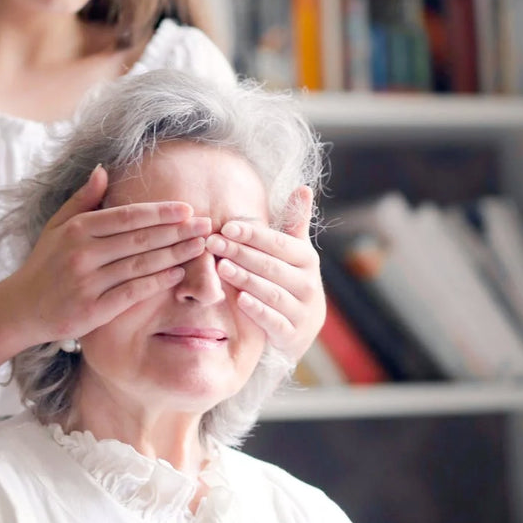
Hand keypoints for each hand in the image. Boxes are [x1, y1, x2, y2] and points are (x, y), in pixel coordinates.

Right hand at [6, 165, 211, 345]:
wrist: (21, 309)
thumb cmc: (44, 264)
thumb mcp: (57, 227)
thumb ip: (82, 199)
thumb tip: (104, 169)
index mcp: (77, 229)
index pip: (127, 216)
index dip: (160, 212)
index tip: (187, 208)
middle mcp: (82, 254)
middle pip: (140, 239)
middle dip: (177, 231)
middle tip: (207, 225)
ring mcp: (87, 282)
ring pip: (140, 265)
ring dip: (174, 255)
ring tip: (199, 247)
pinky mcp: (92, 310)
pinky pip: (132, 293)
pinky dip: (157, 282)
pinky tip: (178, 274)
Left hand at [205, 186, 323, 360]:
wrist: (301, 328)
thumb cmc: (290, 280)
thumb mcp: (295, 252)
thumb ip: (295, 222)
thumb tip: (303, 187)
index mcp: (307, 260)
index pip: (278, 243)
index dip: (252, 234)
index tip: (226, 226)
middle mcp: (308, 284)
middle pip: (271, 265)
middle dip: (240, 253)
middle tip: (213, 243)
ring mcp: (302, 310)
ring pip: (271, 292)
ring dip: (245, 279)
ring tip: (220, 267)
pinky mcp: (292, 334)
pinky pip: (274, 321)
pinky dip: (258, 311)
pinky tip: (239, 300)